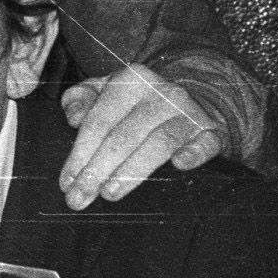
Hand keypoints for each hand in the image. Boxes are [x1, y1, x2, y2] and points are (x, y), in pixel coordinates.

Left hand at [58, 61, 222, 207]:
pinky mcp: (211, 131)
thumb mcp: (106, 91)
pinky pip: (205, 143)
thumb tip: (73, 118)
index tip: (66, 183)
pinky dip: (194, 153)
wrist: (195, 100)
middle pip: (123, 136)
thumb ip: (81, 99)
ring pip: (158, 144)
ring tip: (109, 194)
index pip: (98, 121)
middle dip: (97, 170)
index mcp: (130, 80)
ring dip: (131, 171)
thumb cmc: (138, 103)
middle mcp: (160, 93)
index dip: (79, 154)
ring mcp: (188, 112)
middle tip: (80, 198)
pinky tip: (180, 165)